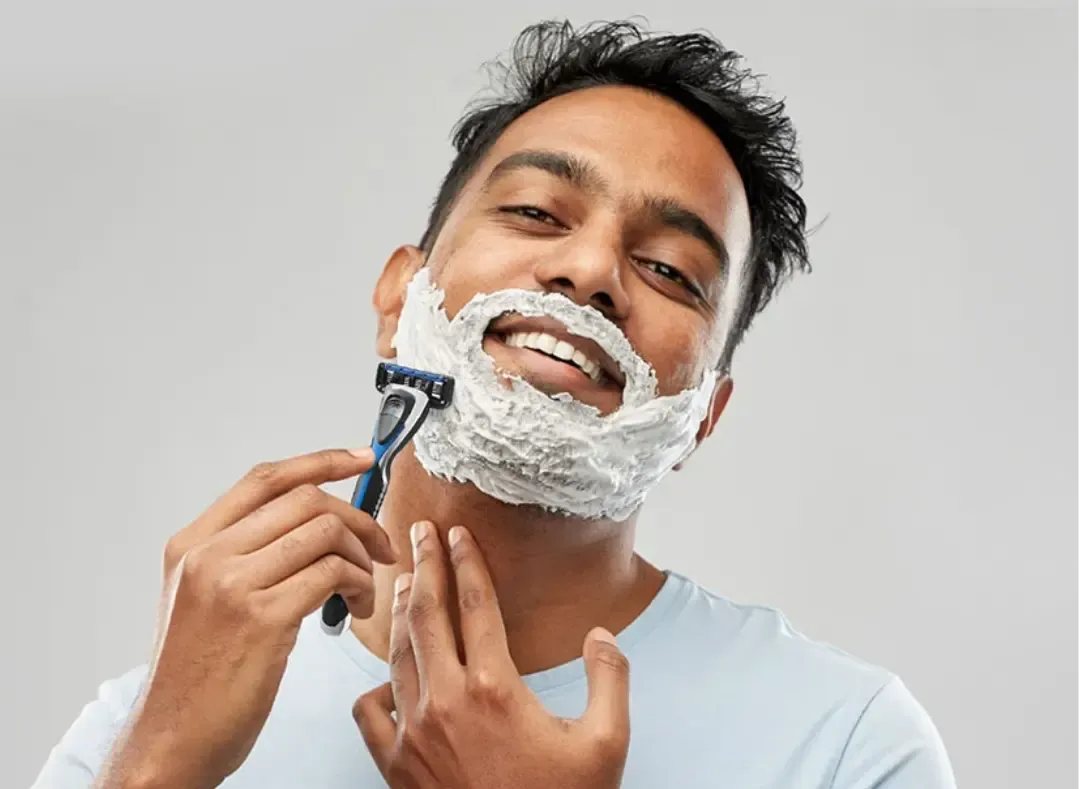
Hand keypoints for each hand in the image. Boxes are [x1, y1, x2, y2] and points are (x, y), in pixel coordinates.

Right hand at [97, 448, 398, 788]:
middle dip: (358, 516)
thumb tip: (309, 524)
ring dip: (362, 556)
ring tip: (365, 587)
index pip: (265, 479)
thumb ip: (241, 555)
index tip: (362, 458)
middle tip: (380, 544)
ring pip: (325, 532)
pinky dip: (359, 585)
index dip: (321, 461)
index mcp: (191, 544)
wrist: (171, 738)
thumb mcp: (200, 599)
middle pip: (305, 499)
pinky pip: (332, 574)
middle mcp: (208, 555)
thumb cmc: (196, 677)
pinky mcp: (262, 618)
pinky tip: (358, 606)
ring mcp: (233, 585)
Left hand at [354, 522, 629, 788]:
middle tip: (420, 533)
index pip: (476, 604)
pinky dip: (377, 686)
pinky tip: (389, 675)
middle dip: (425, 565)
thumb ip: (611, 679)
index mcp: (496, 688)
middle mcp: (447, 701)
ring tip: (406, 581)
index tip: (458, 533)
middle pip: (428, 614)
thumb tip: (602, 635)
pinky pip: (372, 711)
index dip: (467, 562)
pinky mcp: (395, 765)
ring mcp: (415, 732)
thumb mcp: (606, 743)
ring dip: (401, 612)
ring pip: (398, 654)